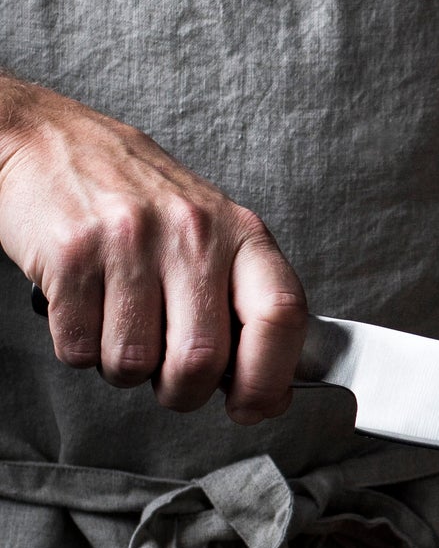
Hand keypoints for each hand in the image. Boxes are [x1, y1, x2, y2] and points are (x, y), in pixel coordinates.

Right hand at [0, 72, 306, 420]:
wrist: (48, 141)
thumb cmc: (135, 198)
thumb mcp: (210, 233)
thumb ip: (243, 305)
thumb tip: (268, 391)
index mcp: (239, 231)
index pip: (282, 314)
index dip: (270, 377)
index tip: (252, 405)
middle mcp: (191, 232)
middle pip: (202, 359)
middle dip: (182, 391)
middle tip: (169, 378)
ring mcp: (129, 242)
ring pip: (133, 364)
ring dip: (124, 369)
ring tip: (120, 327)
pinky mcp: (71, 255)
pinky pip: (79, 349)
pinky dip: (80, 348)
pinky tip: (85, 309)